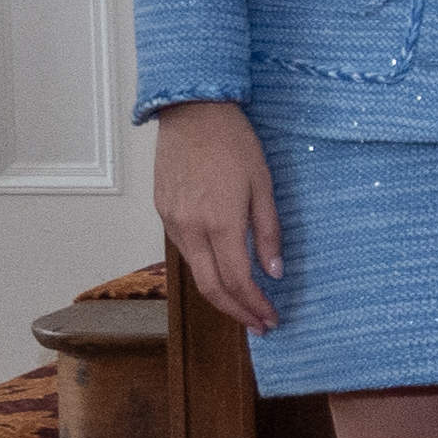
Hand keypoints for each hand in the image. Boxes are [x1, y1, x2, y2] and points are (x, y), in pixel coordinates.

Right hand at [150, 101, 282, 332]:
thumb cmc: (235, 144)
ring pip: (196, 271)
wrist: (192, 113)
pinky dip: (206, 269)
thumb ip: (268, 232)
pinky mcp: (163, 212)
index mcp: (220, 223)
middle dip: (237, 311)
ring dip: (220, 294)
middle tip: (259, 325)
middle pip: (211, 286)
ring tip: (244, 306)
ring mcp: (172, 221)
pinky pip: (186, 251)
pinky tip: (224, 273)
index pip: (237, 280)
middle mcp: (190, 228)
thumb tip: (274, 272)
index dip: (254, 305)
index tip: (271, 320)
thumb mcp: (264, 186)